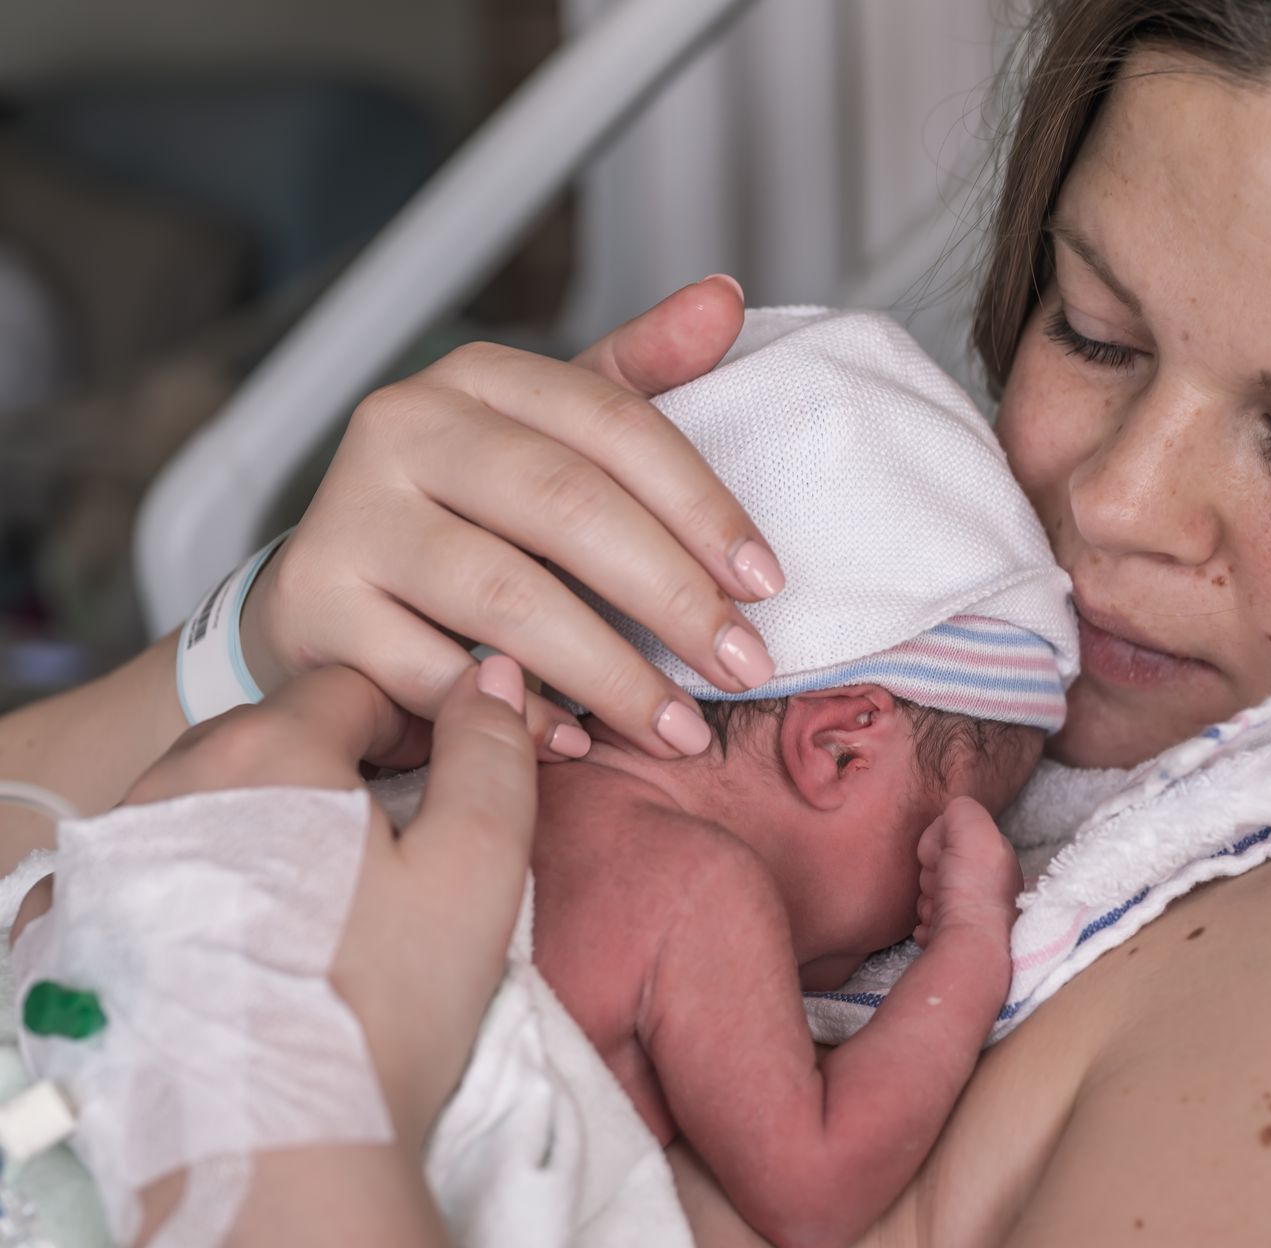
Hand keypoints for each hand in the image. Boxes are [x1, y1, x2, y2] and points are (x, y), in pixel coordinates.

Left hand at [14, 657, 538, 1150]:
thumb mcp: (478, 865)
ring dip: (260, 831)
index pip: (350, 689)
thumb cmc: (383, 1007)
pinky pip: (143, 874)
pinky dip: (190, 890)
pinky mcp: (73, 934)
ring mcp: (106, 862)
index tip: (440, 784)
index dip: (411, 725)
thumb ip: (492, 752)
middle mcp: (164, 785)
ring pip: (204, 804)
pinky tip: (239, 948)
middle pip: (271, 740)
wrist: (275, 1154)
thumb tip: (492, 679)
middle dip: (333, 777)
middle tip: (389, 859)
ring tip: (316, 913)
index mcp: (267, 752)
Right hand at [237, 275, 784, 759]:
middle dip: (673, 598)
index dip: (703, 506)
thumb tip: (725, 296)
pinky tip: (577, 742)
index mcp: (480, 377)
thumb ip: (641, 374)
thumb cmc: (470, 514)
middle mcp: (404, 426)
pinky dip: (517, 715)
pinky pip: (435, 670)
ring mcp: (351, 514)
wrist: (332, 592)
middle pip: (568, 506)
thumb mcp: (556, 435)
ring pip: (506, 595)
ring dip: (610, 673)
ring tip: (679, 727)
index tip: (767, 584)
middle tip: (745, 667)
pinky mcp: (317, 602)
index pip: (615, 424)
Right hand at [911, 796, 1021, 948]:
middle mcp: (993, 890)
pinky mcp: (958, 944)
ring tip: (937, 909)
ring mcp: (976, 919)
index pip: (957, 839)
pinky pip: (929, 925)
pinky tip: (936, 928)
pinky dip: (928, 926)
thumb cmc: (973, 889)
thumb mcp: (973, 829)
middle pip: (942, 869)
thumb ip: (962, 811)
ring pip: (933, 897)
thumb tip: (948, 818)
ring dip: (928, 901)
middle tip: (938, 884)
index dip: (941, 844)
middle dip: (932, 875)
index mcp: (998, 860)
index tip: (940, 857)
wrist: (967, 947)